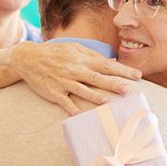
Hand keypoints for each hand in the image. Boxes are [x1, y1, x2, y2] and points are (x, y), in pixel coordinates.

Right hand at [9, 41, 141, 115]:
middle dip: (112, 83)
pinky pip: (65, 102)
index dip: (123, 70)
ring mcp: (63, 81)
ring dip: (94, 96)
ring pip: (81, 90)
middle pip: (96, 77)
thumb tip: (112, 62)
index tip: (138, 76)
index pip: (106, 65)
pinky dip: (72, 109)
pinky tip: (81, 116)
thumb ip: (93, 56)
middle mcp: (74, 70)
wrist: (28, 58)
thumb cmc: (55, 53)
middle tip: (127, 89)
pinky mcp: (54, 92)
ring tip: (107, 102)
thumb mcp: (74, 49)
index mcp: (82, 59)